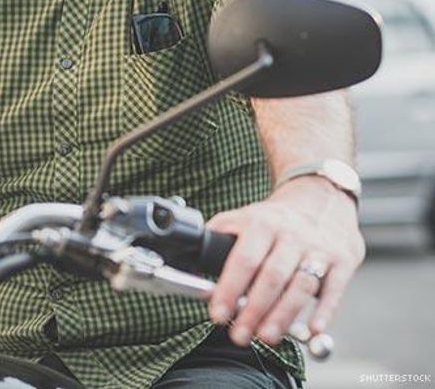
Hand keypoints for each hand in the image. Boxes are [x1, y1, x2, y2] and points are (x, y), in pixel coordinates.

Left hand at [206, 177, 363, 346]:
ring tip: (267, 337)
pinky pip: (333, 289)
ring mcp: (318, 248)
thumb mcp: (244, 217)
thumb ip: (219, 236)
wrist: (321, 197)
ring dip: (283, 315)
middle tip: (240, 335)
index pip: (243, 259)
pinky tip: (312, 330)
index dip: (229, 289)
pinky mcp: (343, 261)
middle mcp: (291, 235)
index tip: (218, 314)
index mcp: (261, 224)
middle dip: (254, 310)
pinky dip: (324, 311)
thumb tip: (191, 263)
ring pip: (301, 286)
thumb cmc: (276, 218)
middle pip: (272, 277)